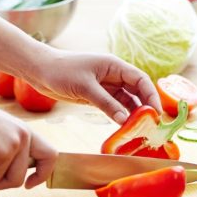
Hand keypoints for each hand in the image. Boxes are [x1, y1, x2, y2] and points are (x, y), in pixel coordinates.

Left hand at [22, 49, 161, 123]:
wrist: (40, 71)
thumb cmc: (61, 71)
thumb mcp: (85, 87)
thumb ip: (106, 103)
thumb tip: (126, 120)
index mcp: (114, 65)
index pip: (141, 80)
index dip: (151, 96)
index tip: (157, 113)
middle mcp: (113, 75)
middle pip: (137, 91)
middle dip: (145, 107)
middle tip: (151, 126)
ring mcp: (105, 86)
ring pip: (126, 101)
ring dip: (133, 114)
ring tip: (139, 131)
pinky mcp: (96, 96)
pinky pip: (113, 107)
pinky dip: (119, 116)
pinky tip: (124, 128)